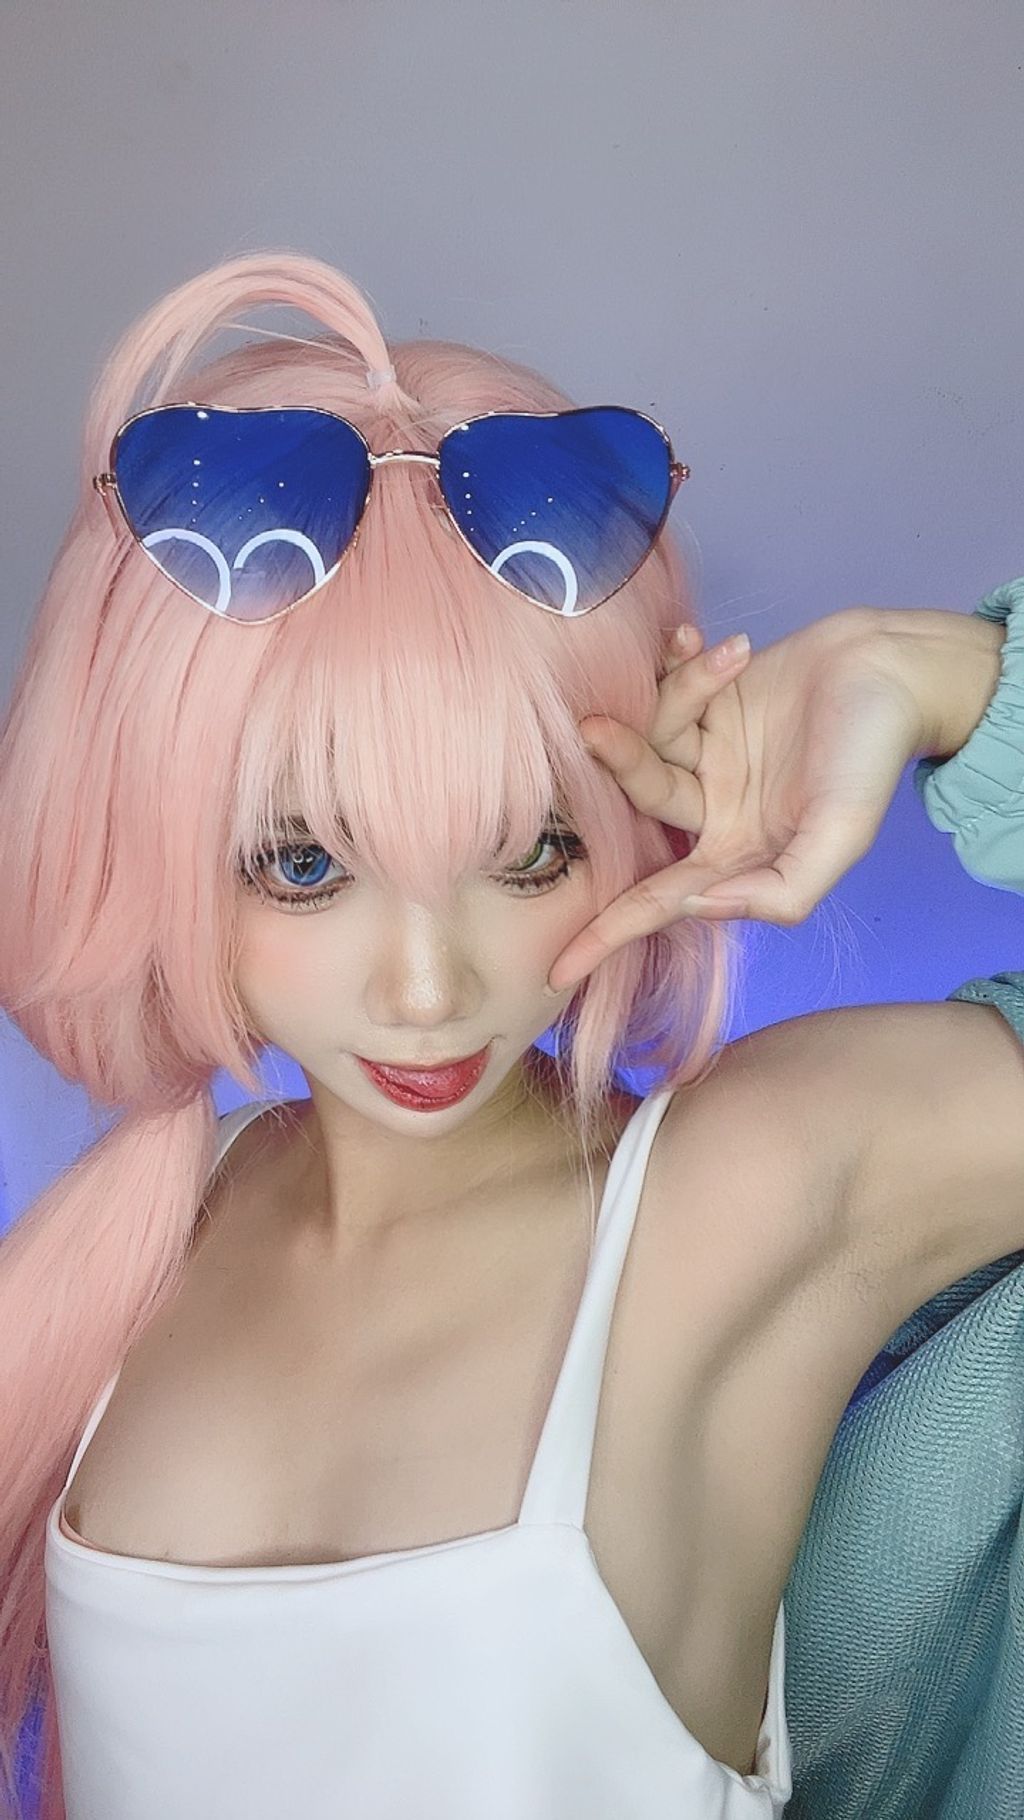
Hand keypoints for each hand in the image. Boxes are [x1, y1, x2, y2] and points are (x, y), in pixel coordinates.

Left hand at [546, 607, 937, 995]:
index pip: (659, 901)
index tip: (558, 970)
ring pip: (653, 734)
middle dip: (621, 760)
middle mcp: (715, 809)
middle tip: (598, 725)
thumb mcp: (840, 839)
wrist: (894, 666)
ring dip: (678, 692)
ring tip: (731, 656)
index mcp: (738, 854)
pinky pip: (668, 688)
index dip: (609, 935)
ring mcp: (708, 754)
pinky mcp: (710, 701)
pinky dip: (679, 663)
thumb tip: (699, 907)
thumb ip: (780, 892)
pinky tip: (695, 639)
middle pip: (642, 796)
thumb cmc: (873, 756)